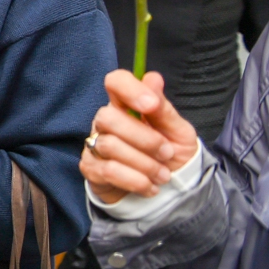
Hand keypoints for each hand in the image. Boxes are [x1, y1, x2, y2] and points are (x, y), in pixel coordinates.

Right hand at [80, 70, 200, 203]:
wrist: (168, 190)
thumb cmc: (172, 154)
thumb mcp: (178, 131)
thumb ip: (163, 108)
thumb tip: (153, 78)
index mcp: (126, 105)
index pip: (116, 82)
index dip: (130, 89)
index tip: (151, 105)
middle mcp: (105, 121)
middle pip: (107, 117)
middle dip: (143, 139)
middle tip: (167, 153)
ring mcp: (94, 144)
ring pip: (109, 146)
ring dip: (144, 164)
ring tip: (163, 175)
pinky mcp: (90, 168)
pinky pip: (108, 171)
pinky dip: (135, 181)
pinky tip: (149, 186)